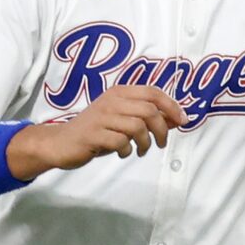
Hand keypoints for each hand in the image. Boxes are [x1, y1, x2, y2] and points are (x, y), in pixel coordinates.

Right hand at [11, 85, 187, 173]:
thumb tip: (177, 119)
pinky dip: (127, 150)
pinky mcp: (93, 134)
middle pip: (149, 110)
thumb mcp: (123, 121)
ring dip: (145, 143)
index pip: (153, 92)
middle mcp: (111, 101)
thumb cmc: (97, 132)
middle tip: (161, 143)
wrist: (61, 143)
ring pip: (137, 126)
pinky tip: (123, 153)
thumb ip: (147, 118)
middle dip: (162, 129)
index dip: (171, 106)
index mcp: (119, 93)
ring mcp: (101, 117)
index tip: (182, 121)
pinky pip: (121, 142)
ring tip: (141, 150)